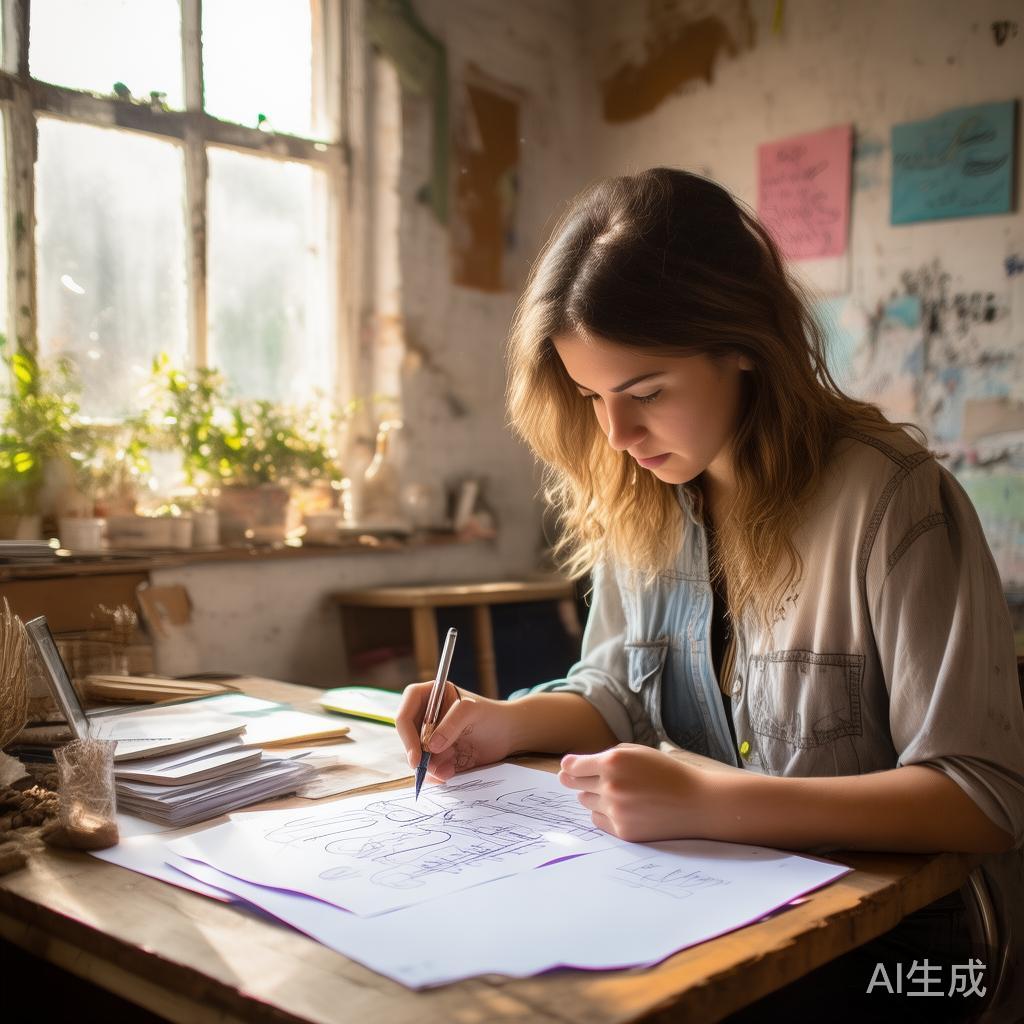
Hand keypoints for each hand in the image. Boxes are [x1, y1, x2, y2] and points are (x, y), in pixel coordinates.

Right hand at [395, 680, 514, 782]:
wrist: (508, 733)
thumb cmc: (490, 714)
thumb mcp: (472, 712)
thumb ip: (451, 725)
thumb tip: (431, 747)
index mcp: (428, 696)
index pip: (405, 713)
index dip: (406, 734)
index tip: (416, 755)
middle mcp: (425, 717)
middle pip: (407, 738)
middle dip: (417, 755)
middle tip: (427, 769)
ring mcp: (430, 737)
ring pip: (417, 756)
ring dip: (430, 766)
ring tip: (450, 769)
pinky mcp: (438, 755)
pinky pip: (429, 768)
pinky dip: (437, 774)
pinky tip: (451, 772)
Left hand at [558, 743, 711, 841]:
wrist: (695, 803)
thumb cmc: (665, 772)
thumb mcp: (636, 752)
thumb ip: (603, 756)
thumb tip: (568, 768)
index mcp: (612, 762)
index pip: (572, 766)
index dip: (569, 766)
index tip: (569, 767)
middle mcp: (611, 787)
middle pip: (575, 785)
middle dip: (578, 780)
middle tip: (587, 779)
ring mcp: (616, 811)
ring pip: (586, 802)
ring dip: (595, 796)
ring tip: (621, 792)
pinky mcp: (622, 831)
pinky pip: (598, 820)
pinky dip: (605, 813)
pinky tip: (625, 807)